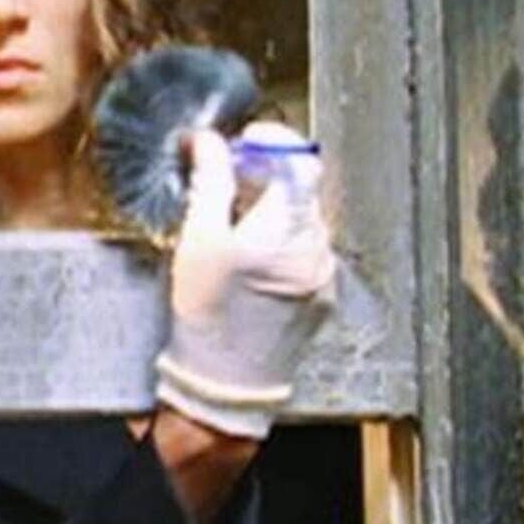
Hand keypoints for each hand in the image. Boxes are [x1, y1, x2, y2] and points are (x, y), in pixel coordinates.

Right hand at [154, 123, 337, 437]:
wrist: (226, 381)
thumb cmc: (206, 315)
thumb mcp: (197, 243)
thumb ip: (210, 185)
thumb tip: (210, 142)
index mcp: (284, 231)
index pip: (298, 162)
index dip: (273, 143)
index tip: (244, 142)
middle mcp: (316, 248)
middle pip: (302, 190)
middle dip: (266, 180)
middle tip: (228, 185)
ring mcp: (326, 272)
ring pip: (305, 220)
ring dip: (275, 211)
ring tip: (238, 230)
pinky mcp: (326, 292)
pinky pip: (309, 250)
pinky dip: (285, 242)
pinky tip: (254, 263)